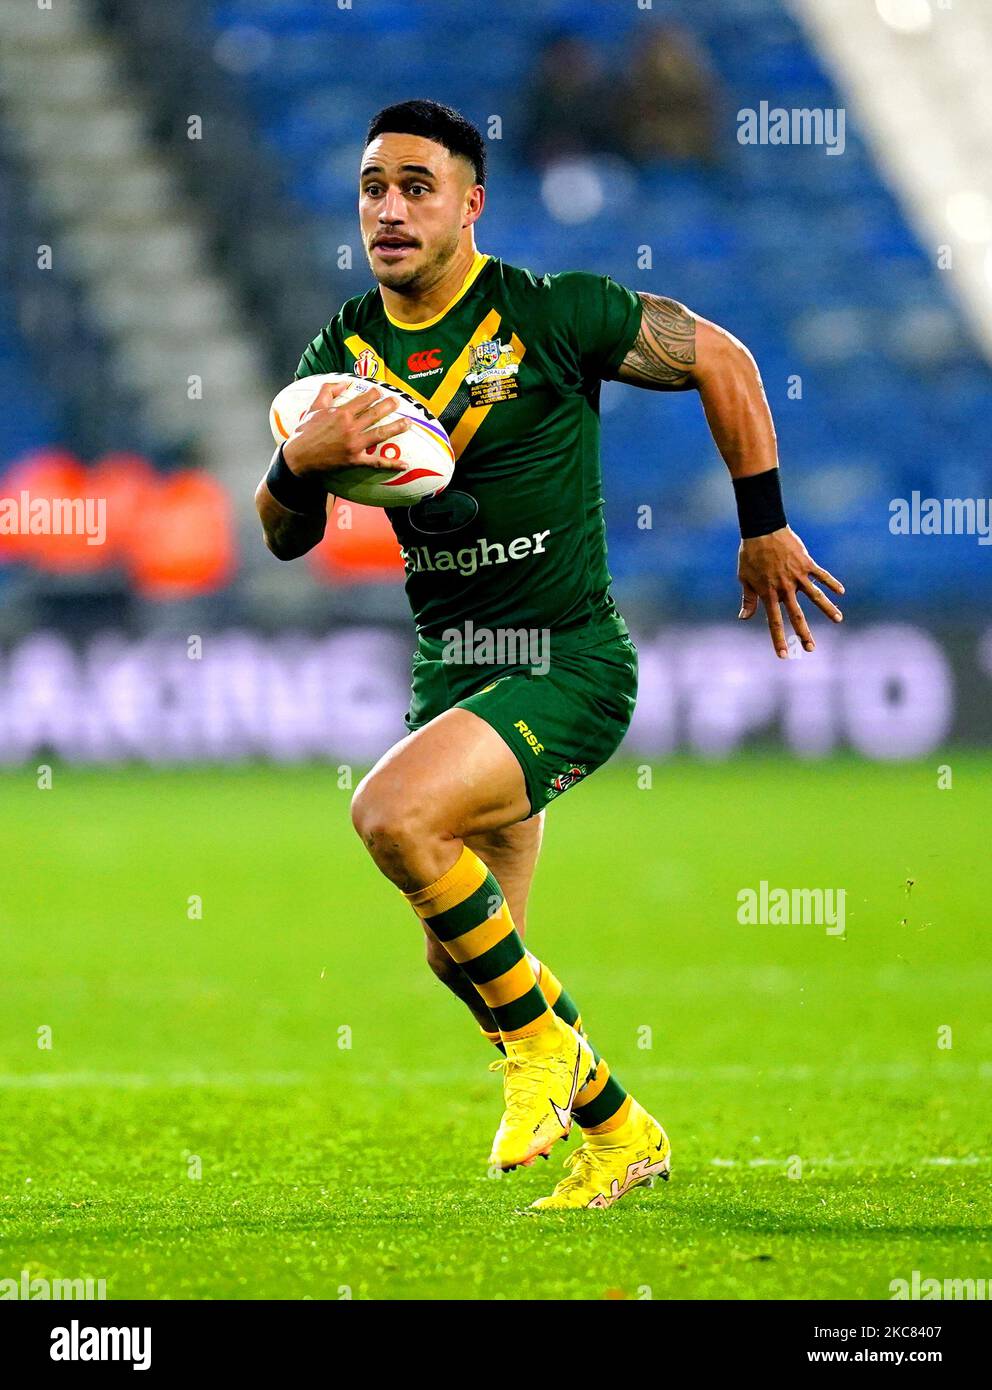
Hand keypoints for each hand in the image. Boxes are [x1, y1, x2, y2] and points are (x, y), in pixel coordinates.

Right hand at [283, 382, 408, 474]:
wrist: (298, 457)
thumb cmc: (305, 431)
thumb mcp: (314, 406)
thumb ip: (328, 390)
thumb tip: (344, 383)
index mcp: (341, 412)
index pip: (364, 399)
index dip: (374, 394)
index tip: (380, 391)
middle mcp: (350, 427)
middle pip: (375, 413)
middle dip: (389, 406)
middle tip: (398, 402)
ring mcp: (354, 444)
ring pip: (380, 434)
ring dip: (396, 428)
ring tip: (408, 423)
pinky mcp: (355, 460)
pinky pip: (377, 462)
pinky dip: (391, 464)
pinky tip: (404, 464)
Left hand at [738, 526, 844, 658]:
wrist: (762, 530)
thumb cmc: (750, 555)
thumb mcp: (745, 578)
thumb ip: (748, 599)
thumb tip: (744, 618)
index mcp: (769, 593)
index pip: (774, 621)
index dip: (778, 638)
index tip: (784, 655)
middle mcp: (785, 587)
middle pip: (797, 615)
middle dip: (804, 634)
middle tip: (811, 649)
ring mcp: (797, 575)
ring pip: (815, 596)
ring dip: (828, 609)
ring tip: (838, 620)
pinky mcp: (806, 563)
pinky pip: (821, 575)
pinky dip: (831, 583)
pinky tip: (841, 592)